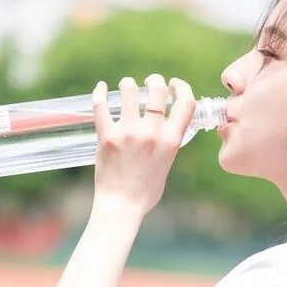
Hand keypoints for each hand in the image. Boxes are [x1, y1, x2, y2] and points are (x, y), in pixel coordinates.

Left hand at [90, 74, 195, 218]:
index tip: (174, 84)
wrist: (122, 205)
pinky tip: (100, 88)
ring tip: (126, 87)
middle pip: (158, 90)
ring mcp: (128, 133)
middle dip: (155, 80)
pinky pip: (100, 105)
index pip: (186, 103)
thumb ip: (168, 142)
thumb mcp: (168, 163)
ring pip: (129, 90)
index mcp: (172, 140)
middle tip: (149, 82)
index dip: (182, 87)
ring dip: (128, 85)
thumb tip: (164, 125)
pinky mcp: (106, 136)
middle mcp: (152, 133)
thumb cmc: (146, 190)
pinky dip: (99, 92)